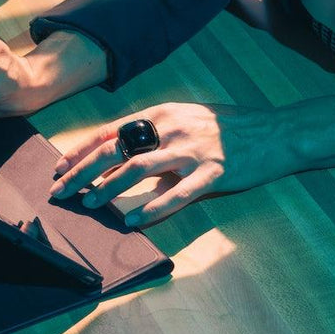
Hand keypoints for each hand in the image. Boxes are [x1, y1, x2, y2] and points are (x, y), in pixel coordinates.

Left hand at [48, 95, 334, 225]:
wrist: (276, 131)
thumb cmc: (227, 127)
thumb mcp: (184, 119)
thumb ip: (153, 135)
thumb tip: (118, 155)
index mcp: (160, 114)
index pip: (109, 132)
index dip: (80, 151)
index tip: (58, 168)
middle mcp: (171, 128)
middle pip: (115, 149)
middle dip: (82, 171)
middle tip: (60, 190)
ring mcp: (192, 150)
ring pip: (139, 168)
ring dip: (109, 187)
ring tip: (88, 203)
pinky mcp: (213, 173)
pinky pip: (177, 193)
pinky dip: (152, 207)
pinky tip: (133, 219)